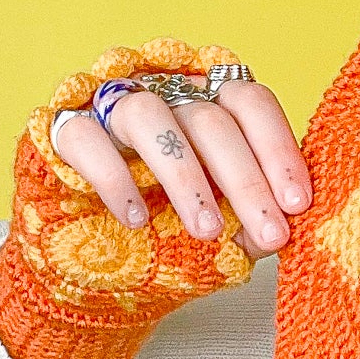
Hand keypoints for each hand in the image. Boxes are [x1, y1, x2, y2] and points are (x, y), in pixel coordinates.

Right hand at [53, 74, 311, 262]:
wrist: (87, 267)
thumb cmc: (165, 238)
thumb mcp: (221, 232)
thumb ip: (252, 221)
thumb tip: (294, 226)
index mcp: (209, 103)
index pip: (250, 102)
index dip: (278, 149)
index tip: (297, 203)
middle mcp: (163, 91)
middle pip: (209, 116)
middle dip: (245, 179)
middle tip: (268, 232)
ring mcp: (109, 105)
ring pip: (149, 115)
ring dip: (185, 176)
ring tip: (206, 231)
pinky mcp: (62, 128)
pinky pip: (86, 137)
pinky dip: (115, 178)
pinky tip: (134, 219)